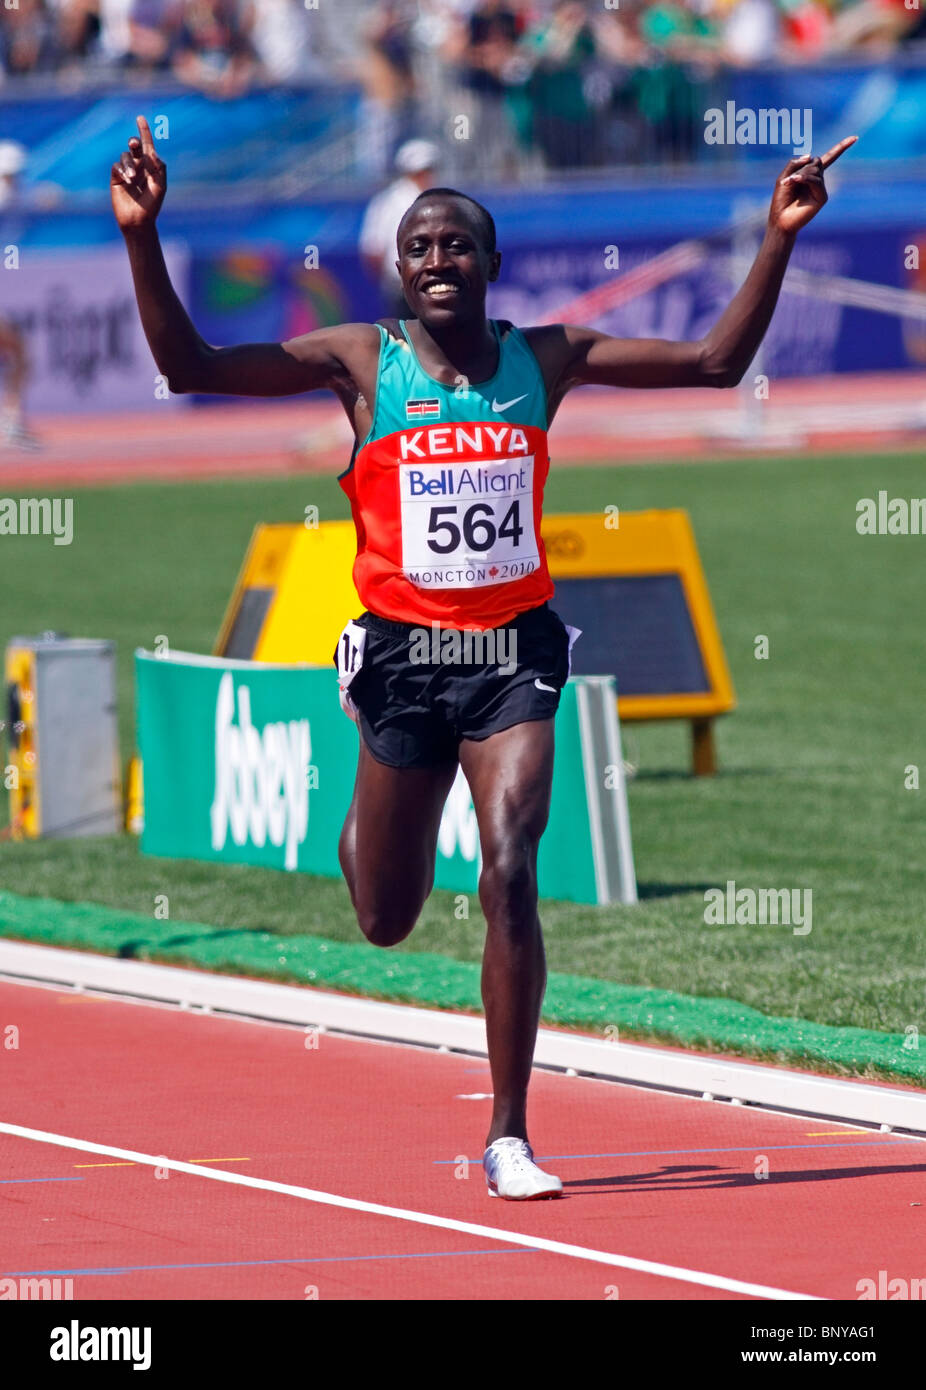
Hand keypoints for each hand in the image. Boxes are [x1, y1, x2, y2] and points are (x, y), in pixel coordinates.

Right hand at [110, 116, 165, 232]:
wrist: (138, 221)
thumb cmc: (152, 206)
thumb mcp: (160, 187)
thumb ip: (159, 169)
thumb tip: (153, 152)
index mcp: (150, 166)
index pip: (147, 146)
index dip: (144, 131)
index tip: (140, 118)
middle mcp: (138, 166)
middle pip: (134, 147)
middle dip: (134, 143)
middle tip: (134, 144)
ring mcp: (126, 171)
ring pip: (125, 156)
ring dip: (130, 165)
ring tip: (132, 179)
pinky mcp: (116, 177)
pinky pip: (117, 166)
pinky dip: (122, 171)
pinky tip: (127, 180)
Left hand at [768, 136, 857, 236]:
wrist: (780, 220)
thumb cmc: (781, 200)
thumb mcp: (784, 177)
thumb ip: (794, 164)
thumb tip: (811, 156)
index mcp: (810, 174)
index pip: (828, 158)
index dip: (840, 148)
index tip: (855, 138)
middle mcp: (818, 180)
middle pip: (817, 161)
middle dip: (802, 167)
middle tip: (789, 180)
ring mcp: (821, 189)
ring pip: (815, 170)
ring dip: (800, 174)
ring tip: (789, 184)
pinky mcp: (822, 197)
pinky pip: (816, 180)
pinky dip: (804, 178)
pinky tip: (793, 182)